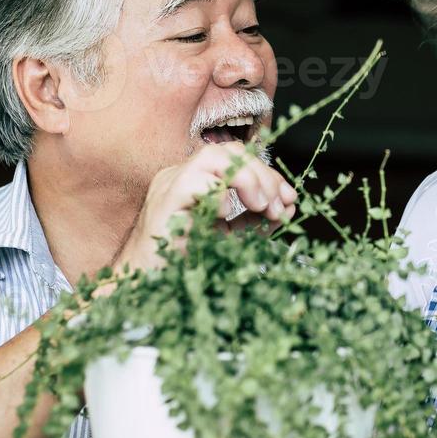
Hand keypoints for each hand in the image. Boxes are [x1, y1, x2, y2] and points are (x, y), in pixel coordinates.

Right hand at [98, 142, 297, 291]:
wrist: (147, 286)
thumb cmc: (184, 261)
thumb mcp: (230, 237)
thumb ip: (256, 220)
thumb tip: (289, 207)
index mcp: (198, 179)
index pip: (239, 158)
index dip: (269, 174)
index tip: (290, 199)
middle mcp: (183, 175)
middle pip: (230, 151)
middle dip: (263, 175)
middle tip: (278, 205)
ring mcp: (170, 185)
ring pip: (212, 156)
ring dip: (246, 178)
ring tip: (261, 204)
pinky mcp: (163, 203)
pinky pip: (192, 182)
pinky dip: (217, 194)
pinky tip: (225, 214)